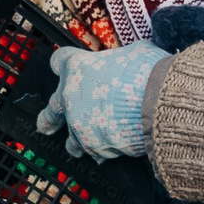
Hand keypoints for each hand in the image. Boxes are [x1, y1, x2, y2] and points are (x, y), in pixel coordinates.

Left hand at [34, 43, 167, 160]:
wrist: (158, 101)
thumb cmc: (147, 71)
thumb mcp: (132, 53)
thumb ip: (118, 60)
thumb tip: (125, 64)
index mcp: (76, 68)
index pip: (58, 62)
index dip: (61, 65)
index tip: (61, 67)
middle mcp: (70, 97)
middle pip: (51, 109)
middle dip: (49, 118)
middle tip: (46, 125)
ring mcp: (80, 124)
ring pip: (72, 139)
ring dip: (77, 141)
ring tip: (79, 146)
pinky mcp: (94, 145)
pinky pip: (97, 151)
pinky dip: (106, 149)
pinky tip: (116, 146)